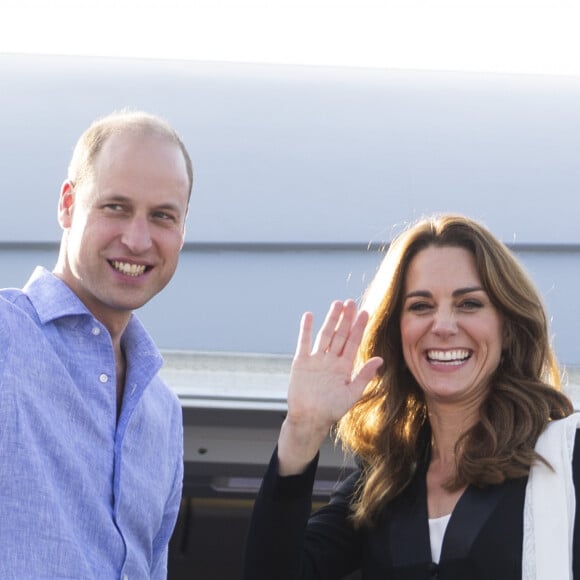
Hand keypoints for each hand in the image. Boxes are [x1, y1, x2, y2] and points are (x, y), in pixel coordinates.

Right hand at [277, 299, 382, 474]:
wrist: (309, 420)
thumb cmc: (331, 411)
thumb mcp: (352, 394)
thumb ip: (364, 375)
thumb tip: (379, 359)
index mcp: (344, 367)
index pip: (353, 342)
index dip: (359, 327)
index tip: (365, 312)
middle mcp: (331, 360)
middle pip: (340, 335)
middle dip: (346, 319)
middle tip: (351, 302)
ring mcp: (316, 360)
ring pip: (325, 335)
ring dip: (331, 320)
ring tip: (337, 304)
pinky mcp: (301, 362)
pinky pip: (304, 342)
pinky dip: (306, 329)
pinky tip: (309, 316)